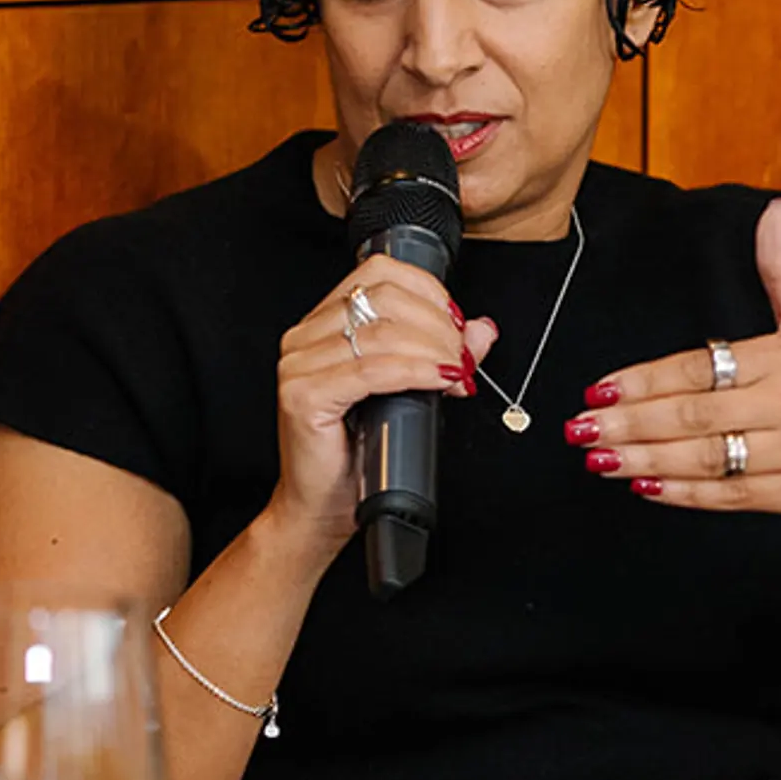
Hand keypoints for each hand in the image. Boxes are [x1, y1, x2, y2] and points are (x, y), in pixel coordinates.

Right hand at [272, 255, 499, 554]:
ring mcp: (298, 364)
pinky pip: (371, 369)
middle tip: (462, 360)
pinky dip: (415, 371)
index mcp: (322, 324)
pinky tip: (439, 381)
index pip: (379, 273)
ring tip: (455, 375)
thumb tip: (482, 329)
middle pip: (384, 298)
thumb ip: (441, 353)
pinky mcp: (303, 395)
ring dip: (433, 349)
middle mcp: (304, 336)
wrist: (320, 506)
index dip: (429, 292)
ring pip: (381, 331)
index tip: (457, 325)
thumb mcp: (407, 391)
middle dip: (438, 326)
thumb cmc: (355, 453)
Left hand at [572, 199, 780, 537]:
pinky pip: (728, 495)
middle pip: (694, 415)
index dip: (644, 380)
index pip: (700, 367)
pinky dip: (682, 493)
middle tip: (579, 427)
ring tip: (596, 458)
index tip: (598, 389)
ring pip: (706, 459)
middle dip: (629, 423)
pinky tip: (642, 485)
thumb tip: (774, 211)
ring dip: (644, 459)